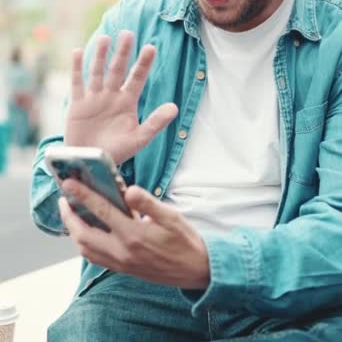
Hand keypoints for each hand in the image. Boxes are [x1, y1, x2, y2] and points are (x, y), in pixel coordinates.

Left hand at [59, 180, 209, 289]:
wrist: (196, 270)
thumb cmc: (184, 240)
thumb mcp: (171, 216)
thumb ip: (148, 203)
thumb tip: (129, 190)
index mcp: (133, 234)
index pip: (101, 210)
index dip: (82, 194)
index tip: (68, 183)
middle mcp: (123, 251)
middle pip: (83, 234)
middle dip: (68, 216)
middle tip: (64, 199)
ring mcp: (121, 263)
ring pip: (85, 249)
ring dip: (73, 231)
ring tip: (71, 214)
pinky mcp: (123, 269)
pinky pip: (95, 258)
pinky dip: (84, 244)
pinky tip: (87, 231)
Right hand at [65, 31, 177, 163]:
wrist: (92, 164)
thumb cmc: (117, 152)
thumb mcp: (139, 138)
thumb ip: (155, 122)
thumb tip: (175, 108)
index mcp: (128, 102)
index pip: (138, 78)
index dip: (144, 63)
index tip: (151, 47)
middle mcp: (111, 96)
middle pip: (118, 69)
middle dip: (123, 52)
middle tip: (128, 34)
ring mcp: (94, 98)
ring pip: (98, 72)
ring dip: (100, 55)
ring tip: (105, 38)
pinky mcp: (78, 105)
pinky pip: (77, 83)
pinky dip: (76, 68)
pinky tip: (77, 52)